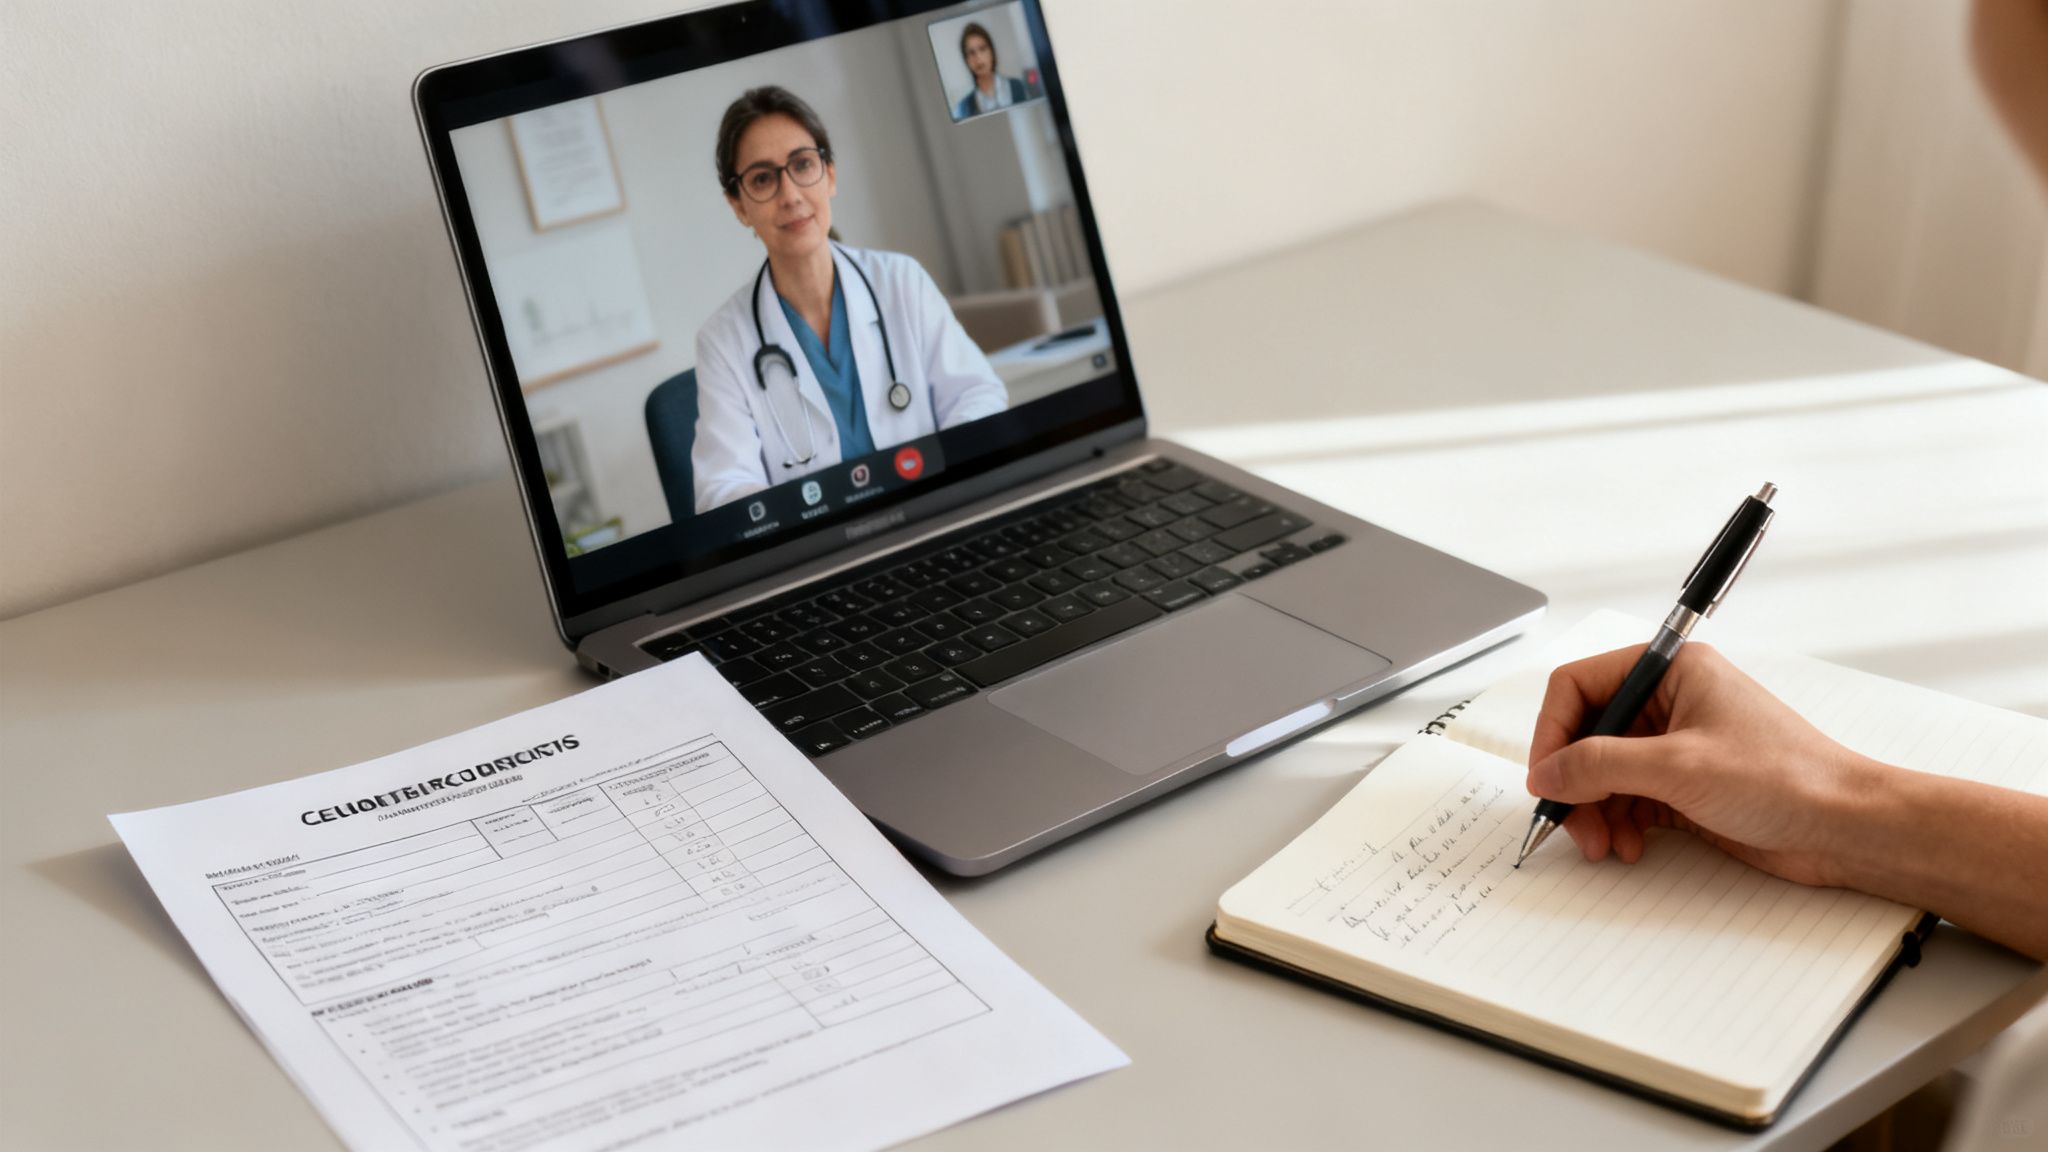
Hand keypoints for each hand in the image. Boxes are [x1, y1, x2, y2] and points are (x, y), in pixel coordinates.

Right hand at [1524, 644, 1872, 886]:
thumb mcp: (1678, 767)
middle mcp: (1669, 701)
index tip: (1545, 778)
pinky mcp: (1684, 785)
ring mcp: (1675, 744)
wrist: (1845, 827)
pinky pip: (1627, 799)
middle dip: (1574, 782)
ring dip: (1594, 810)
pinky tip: (1628, 845)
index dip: (1552, 733)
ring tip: (1603, 843)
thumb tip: (1547, 773)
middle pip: (1586, 734)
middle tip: (1570, 822)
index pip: (1579, 686)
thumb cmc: (1787, 778)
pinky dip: (1618, 823)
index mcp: (1670, 670)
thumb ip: (1600, 765)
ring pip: (1602, 772)